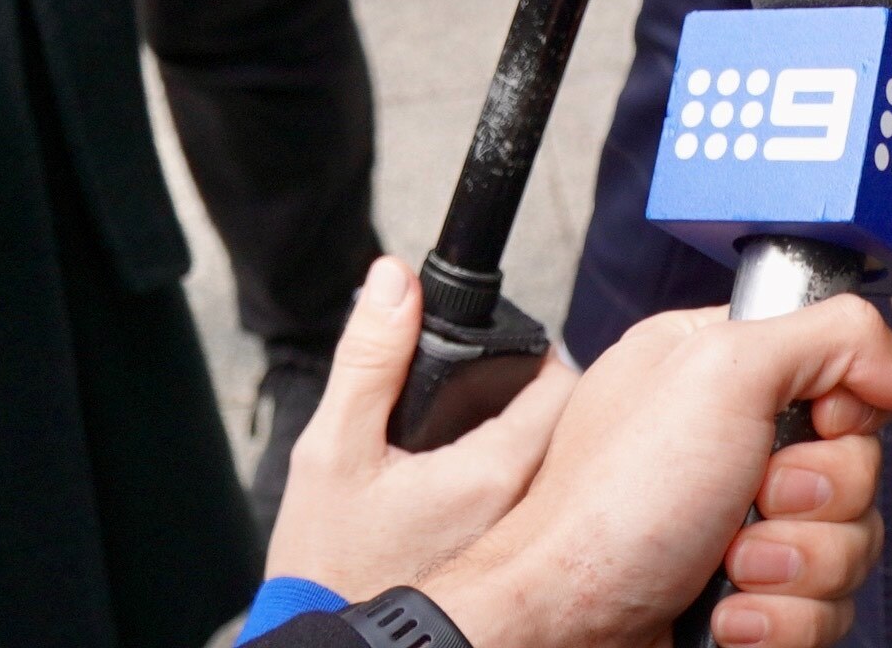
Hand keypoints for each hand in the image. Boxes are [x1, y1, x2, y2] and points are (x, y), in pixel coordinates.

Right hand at [268, 254, 571, 599]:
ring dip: (527, 434)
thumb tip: (394, 280)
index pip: (561, 385)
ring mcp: (521, 542)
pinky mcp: (509, 564)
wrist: (328, 643)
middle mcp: (524, 511)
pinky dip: (516, 476)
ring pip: (552, 462)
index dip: (538, 352)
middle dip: (533, 392)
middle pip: (564, 422)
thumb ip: (370, 359)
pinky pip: (534, 501)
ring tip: (480, 426)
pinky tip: (471, 476)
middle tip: (489, 383)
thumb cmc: (327, 560)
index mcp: (493, 474)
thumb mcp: (333, 448)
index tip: (506, 346)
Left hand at [424, 297, 891, 647]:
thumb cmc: (608, 506)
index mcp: (721, 369)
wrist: (565, 631)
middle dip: (819, 500)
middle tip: (757, 500)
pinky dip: (779, 622)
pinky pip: (823, 611)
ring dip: (796, 569)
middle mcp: (733, 444)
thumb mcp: (723, 372)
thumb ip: (834, 340)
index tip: (823, 421)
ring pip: (851, 546)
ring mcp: (742, 528)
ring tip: (730, 569)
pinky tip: (725, 616)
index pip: (843, 364)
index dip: (848, 403)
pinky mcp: (750, 600)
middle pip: (859, 465)